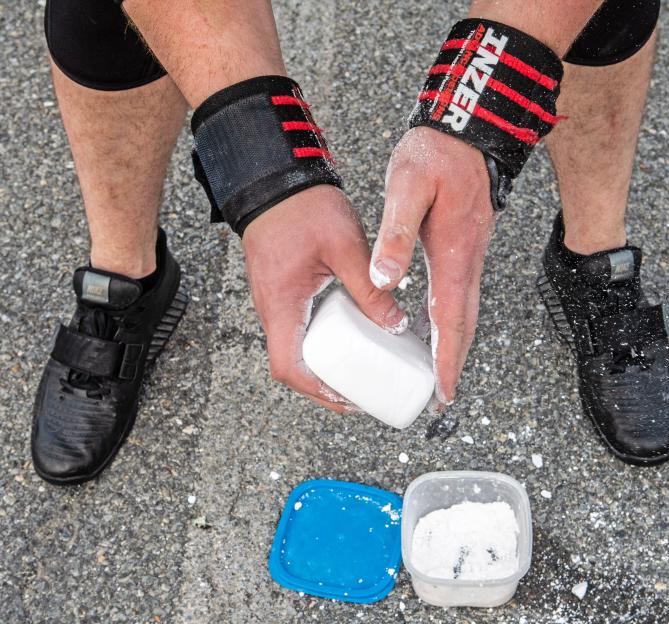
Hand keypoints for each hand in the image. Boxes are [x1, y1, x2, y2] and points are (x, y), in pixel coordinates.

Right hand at [242, 185, 407, 411]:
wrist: (274, 177)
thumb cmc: (302, 207)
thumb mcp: (345, 248)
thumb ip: (370, 289)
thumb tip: (396, 325)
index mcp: (281, 306)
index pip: (288, 368)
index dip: (318, 392)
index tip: (348, 399)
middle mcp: (272, 310)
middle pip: (293, 366)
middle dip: (326, 386)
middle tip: (362, 391)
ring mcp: (274, 301)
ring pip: (295, 348)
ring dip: (324, 365)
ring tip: (360, 369)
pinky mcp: (282, 291)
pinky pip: (298, 328)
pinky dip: (322, 343)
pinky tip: (350, 336)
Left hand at [371, 127, 495, 406]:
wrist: (466, 129)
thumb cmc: (437, 155)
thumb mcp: (408, 189)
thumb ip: (397, 234)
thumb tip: (387, 278)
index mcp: (454, 254)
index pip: (451, 318)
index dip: (447, 358)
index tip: (444, 390)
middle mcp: (468, 261)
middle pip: (464, 324)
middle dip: (453, 363)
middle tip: (443, 396)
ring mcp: (470, 254)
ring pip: (464, 311)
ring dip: (454, 344)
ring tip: (439, 373)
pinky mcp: (464, 247)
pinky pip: (459, 294)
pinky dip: (450, 319)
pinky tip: (433, 325)